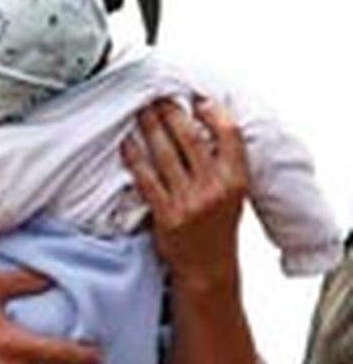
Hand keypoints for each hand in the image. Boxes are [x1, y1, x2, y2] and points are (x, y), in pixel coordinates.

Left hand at [122, 96, 248, 290]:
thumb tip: (202, 127)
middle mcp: (214, 188)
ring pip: (165, 155)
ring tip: (142, 111)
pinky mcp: (165, 214)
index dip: (213, 113)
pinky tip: (126, 143)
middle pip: (189, 139)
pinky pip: (146, 179)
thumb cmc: (217, 226)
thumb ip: (222, 163)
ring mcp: (189, 201)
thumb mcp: (233, 193)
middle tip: (158, 96)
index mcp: (236, 180)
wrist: (208, 267)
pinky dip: (134, 158)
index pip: (229, 135)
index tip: (197, 99)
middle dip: (172, 113)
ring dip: (150, 128)